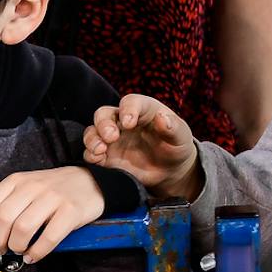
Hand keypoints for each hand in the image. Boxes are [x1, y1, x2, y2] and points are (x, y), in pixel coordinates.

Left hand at [0, 168, 103, 263]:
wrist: (90, 182)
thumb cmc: (53, 189)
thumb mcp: (25, 188)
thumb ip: (3, 201)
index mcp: (18, 180)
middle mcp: (33, 187)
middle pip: (4, 217)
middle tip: (1, 249)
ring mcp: (53, 198)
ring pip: (23, 228)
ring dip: (16, 246)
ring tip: (19, 251)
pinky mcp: (71, 212)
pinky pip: (49, 238)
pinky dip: (37, 252)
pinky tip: (32, 256)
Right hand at [83, 94, 199, 199]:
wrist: (170, 169)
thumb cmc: (176, 146)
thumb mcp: (181, 136)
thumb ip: (173, 127)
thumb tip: (162, 117)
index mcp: (142, 110)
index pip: (130, 102)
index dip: (127, 110)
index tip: (129, 123)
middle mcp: (122, 121)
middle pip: (103, 114)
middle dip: (103, 124)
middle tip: (111, 137)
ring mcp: (112, 139)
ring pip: (92, 132)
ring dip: (92, 139)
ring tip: (100, 150)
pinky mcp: (106, 156)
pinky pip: (91, 153)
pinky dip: (90, 155)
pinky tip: (97, 160)